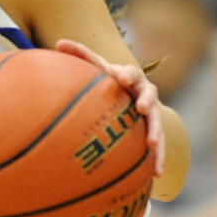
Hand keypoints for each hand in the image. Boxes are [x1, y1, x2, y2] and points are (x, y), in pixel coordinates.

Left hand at [56, 38, 165, 177]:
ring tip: (152, 147)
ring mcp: (152, 114)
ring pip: (157, 123)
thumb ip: (80, 55)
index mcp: (130, 78)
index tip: (123, 79)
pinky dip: (158, 159)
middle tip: (142, 108)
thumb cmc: (109, 80)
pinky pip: (158, 146)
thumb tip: (58, 42)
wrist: (131, 93)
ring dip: (156, 134)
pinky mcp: (154, 132)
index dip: (128, 75)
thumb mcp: (96, 67)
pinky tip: (156, 174)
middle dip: (147, 101)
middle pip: (150, 96)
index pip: (131, 73)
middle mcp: (145, 94)